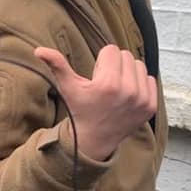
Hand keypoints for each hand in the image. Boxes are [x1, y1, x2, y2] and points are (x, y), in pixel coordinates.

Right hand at [34, 43, 156, 160]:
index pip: (111, 50)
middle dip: (115, 65)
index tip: (97, 78)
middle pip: (126, 55)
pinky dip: (140, 84)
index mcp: (109, 84)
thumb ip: (57, 66)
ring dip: (128, 73)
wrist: (95, 140)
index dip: (101, 62)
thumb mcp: (68, 88)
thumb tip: (39, 50)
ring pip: (139, 66)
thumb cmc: (81, 111)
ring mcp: (142, 100)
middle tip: (106, 84)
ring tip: (117, 89)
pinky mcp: (150, 107)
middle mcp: (129, 91)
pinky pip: (151, 80)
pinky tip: (127, 96)